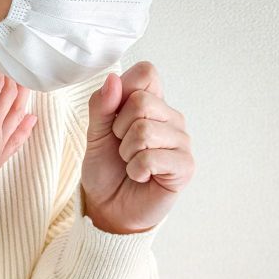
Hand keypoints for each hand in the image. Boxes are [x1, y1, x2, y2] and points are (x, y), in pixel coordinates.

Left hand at [81, 61, 194, 233]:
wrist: (109, 206)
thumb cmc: (106, 169)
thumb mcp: (94, 133)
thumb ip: (101, 106)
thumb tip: (113, 80)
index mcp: (152, 103)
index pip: (146, 72)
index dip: (122, 91)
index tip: (113, 117)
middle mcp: (170, 118)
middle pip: (141, 101)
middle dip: (118, 129)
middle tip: (121, 148)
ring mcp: (181, 141)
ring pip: (144, 131)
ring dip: (126, 153)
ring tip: (130, 163)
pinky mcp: (184, 166)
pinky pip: (151, 158)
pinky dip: (135, 170)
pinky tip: (140, 176)